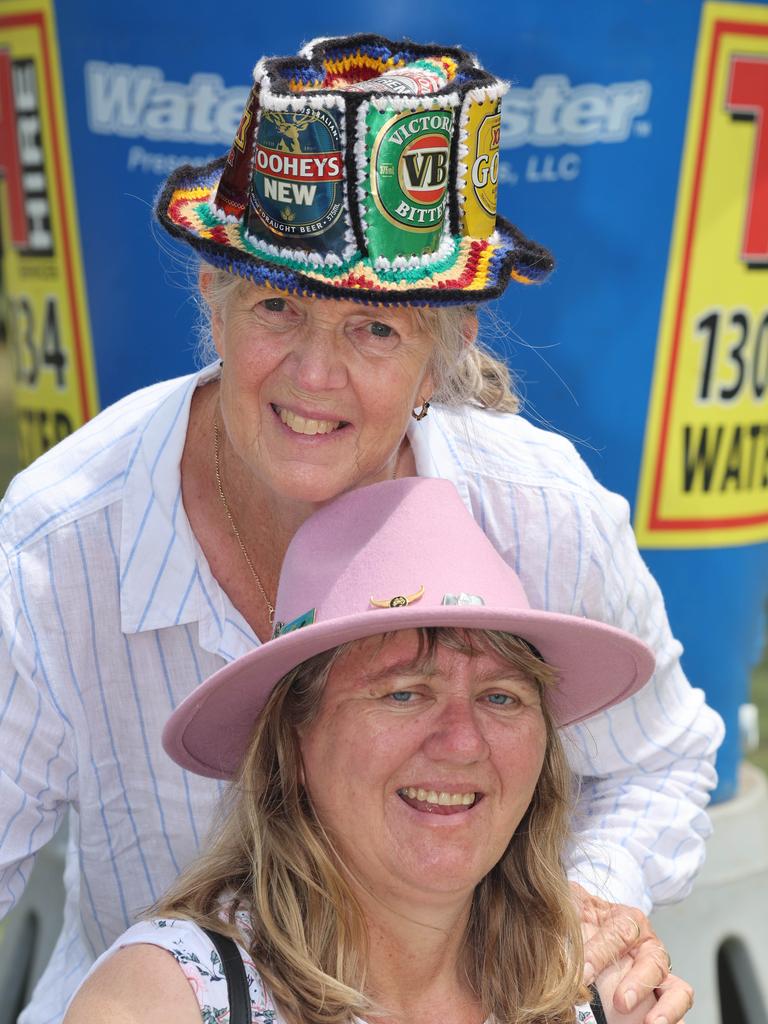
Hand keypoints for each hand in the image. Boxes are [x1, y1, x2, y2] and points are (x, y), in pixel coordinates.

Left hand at [571, 883, 693, 1022]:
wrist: (585, 931)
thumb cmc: (579, 920)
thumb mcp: (572, 907)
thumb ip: (566, 909)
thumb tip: (545, 906)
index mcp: (628, 920)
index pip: (621, 932)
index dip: (601, 952)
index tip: (584, 972)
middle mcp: (648, 947)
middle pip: (652, 962)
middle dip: (637, 983)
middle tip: (620, 1001)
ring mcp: (657, 975)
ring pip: (677, 989)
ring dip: (667, 1007)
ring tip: (651, 1023)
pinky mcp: (661, 999)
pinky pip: (677, 1009)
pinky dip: (671, 1018)